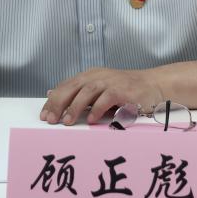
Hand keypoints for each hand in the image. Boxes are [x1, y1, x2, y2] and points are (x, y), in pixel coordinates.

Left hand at [40, 67, 164, 126]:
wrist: (153, 84)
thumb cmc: (124, 90)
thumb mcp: (99, 88)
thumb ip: (79, 93)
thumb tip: (52, 95)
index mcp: (90, 75)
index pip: (66, 86)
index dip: (53, 100)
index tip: (43, 115)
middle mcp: (98, 76)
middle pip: (73, 87)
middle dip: (59, 103)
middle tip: (50, 119)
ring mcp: (111, 81)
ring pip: (87, 91)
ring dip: (75, 107)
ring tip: (67, 122)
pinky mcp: (123, 89)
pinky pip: (107, 98)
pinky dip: (98, 108)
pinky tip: (92, 120)